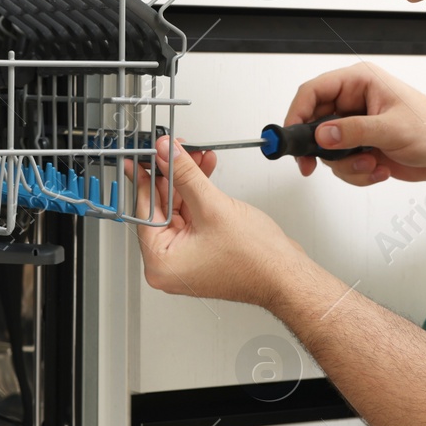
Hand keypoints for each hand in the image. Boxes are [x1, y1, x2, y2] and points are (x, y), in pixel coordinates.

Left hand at [130, 137, 310, 308]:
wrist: (286, 275)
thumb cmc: (255, 261)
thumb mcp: (212, 207)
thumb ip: (184, 175)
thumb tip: (167, 154)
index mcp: (160, 262)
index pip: (144, 211)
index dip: (145, 177)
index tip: (139, 157)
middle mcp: (170, 263)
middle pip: (161, 208)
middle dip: (172, 175)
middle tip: (172, 149)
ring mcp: (187, 257)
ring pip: (178, 208)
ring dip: (188, 180)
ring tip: (195, 155)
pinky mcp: (202, 250)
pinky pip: (193, 215)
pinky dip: (199, 193)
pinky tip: (205, 170)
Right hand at [285, 62, 425, 185]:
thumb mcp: (393, 129)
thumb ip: (354, 131)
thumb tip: (322, 135)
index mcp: (359, 82)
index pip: (312, 92)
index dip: (296, 114)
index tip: (291, 139)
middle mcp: (352, 102)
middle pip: (313, 123)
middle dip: (321, 150)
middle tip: (314, 166)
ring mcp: (354, 126)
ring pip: (325, 149)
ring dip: (346, 165)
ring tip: (373, 164)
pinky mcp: (359, 146)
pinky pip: (340, 164)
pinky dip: (357, 173)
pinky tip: (379, 169)